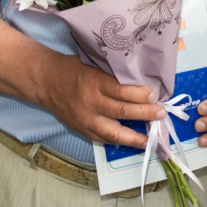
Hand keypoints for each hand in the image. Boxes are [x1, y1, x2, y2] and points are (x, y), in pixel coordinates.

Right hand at [48, 56, 164, 149]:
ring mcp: (86, 118)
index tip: (153, 94)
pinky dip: (119, 141)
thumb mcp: (93, 64)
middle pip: (122, 111)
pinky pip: (103, 138)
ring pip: (113, 131)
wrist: (46, 81)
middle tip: (161, 113)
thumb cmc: (73, 68)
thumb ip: (113, 74)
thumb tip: (139, 81)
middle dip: (144, 113)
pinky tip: (132, 142)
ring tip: (150, 138)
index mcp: (95, 81)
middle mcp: (91, 102)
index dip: (140, 95)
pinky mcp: (82, 129)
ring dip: (134, 136)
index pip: (121, 91)